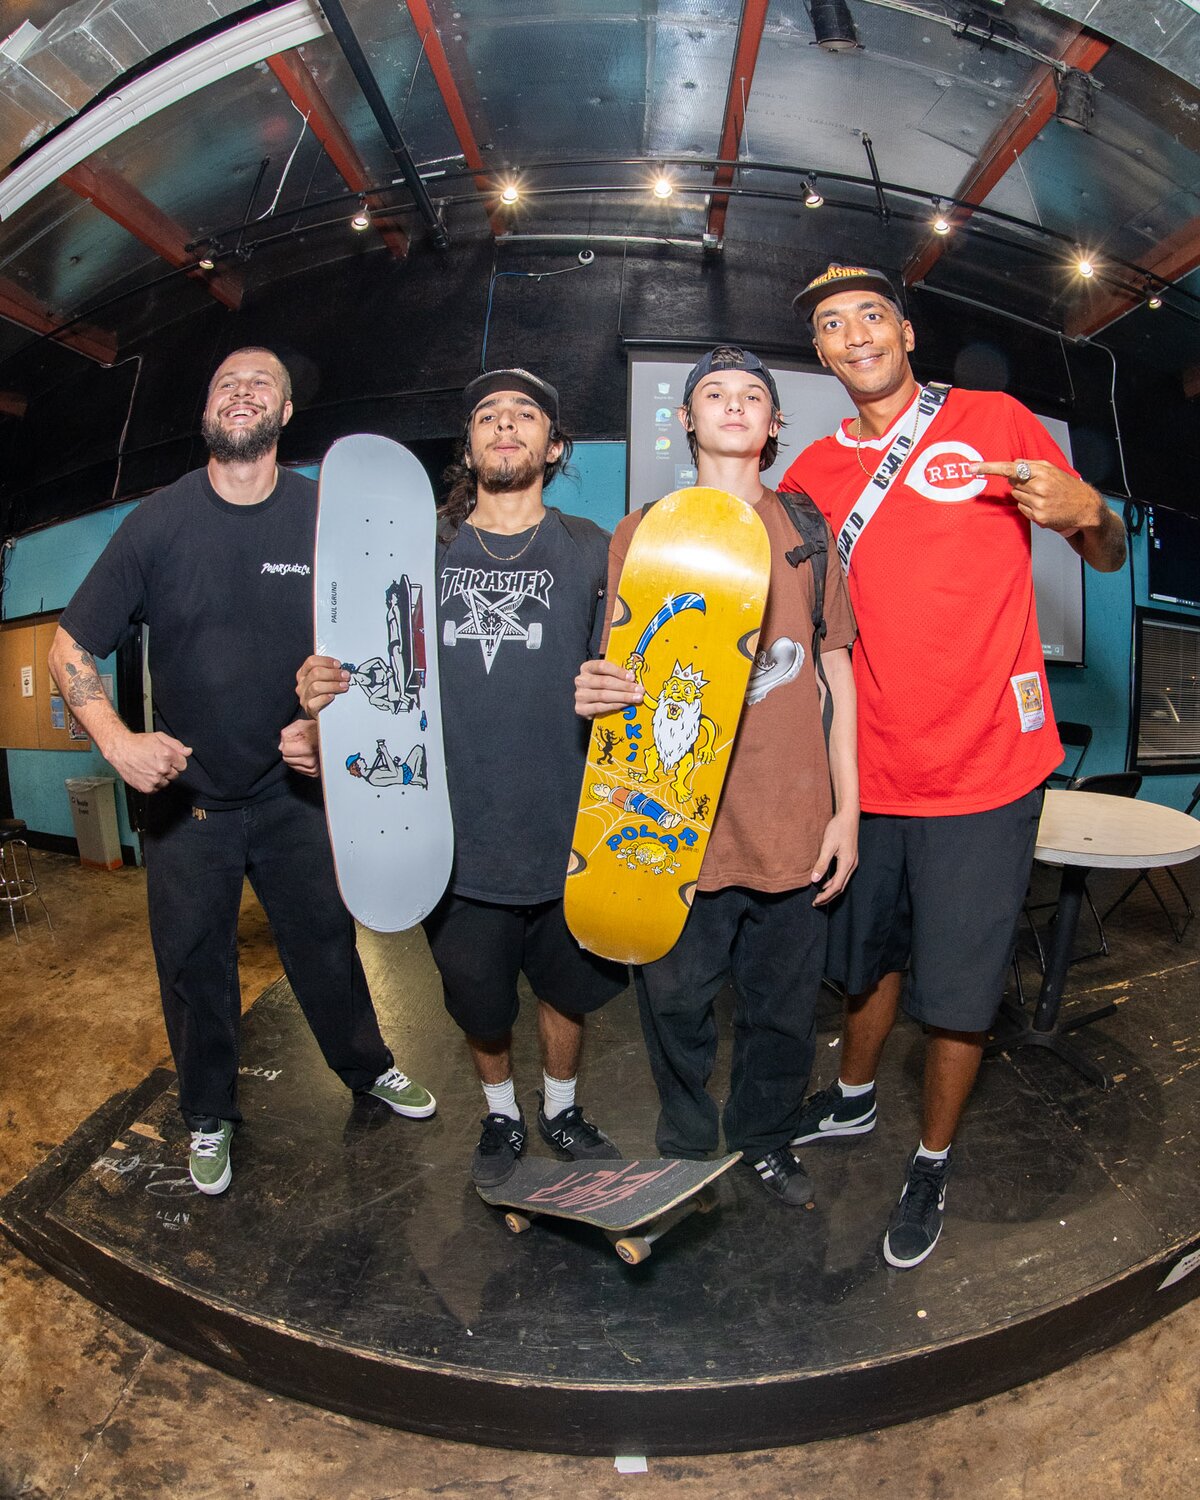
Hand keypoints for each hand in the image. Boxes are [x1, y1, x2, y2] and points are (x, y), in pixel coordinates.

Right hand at [106, 728, 190, 793]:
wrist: (120, 750)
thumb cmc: (138, 743)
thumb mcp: (160, 737)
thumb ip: (177, 745)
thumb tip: (188, 752)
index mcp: (167, 755)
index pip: (183, 765)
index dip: (176, 761)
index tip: (169, 759)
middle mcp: (162, 768)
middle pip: (176, 774)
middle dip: (169, 769)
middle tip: (157, 762)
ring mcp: (154, 779)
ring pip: (167, 782)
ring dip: (162, 777)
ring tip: (150, 767)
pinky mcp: (147, 787)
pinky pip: (157, 788)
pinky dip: (153, 783)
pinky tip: (146, 774)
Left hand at [280, 718, 319, 776]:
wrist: (332, 736)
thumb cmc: (316, 729)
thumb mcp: (299, 725)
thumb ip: (286, 734)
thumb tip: (281, 746)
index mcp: (307, 748)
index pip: (285, 751)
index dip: (287, 743)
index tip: (296, 739)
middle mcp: (311, 761)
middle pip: (287, 759)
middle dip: (290, 751)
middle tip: (301, 743)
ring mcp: (314, 768)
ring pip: (292, 765)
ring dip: (295, 757)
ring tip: (305, 749)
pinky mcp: (315, 772)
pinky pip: (298, 769)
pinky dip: (300, 762)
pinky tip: (307, 755)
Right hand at [297, 654, 349, 716]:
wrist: (327, 713)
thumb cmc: (328, 692)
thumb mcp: (326, 679)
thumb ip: (330, 669)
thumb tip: (340, 663)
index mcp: (304, 673)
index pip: (311, 662)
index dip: (326, 661)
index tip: (338, 664)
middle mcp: (302, 684)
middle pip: (315, 674)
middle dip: (333, 674)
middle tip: (346, 676)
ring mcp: (304, 697)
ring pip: (315, 687)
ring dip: (332, 685)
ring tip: (345, 686)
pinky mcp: (308, 709)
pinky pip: (314, 703)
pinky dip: (324, 698)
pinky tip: (333, 696)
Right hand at [575, 658, 643, 718]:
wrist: (587, 703)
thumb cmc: (600, 686)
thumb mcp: (605, 675)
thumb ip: (616, 674)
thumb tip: (634, 677)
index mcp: (587, 667)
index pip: (602, 666)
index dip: (618, 671)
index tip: (632, 677)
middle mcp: (581, 680)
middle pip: (604, 682)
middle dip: (625, 686)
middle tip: (639, 690)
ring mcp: (580, 695)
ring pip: (603, 695)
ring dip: (623, 697)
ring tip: (636, 698)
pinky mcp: (580, 709)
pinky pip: (600, 707)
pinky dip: (615, 706)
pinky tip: (626, 705)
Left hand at [810, 809, 857, 906]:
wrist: (848, 816)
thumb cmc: (838, 828)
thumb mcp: (827, 846)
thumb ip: (822, 864)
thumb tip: (814, 880)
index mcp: (847, 864)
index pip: (836, 886)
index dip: (826, 896)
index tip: (815, 902)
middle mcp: (852, 865)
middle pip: (841, 887)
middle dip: (828, 896)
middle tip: (816, 903)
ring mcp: (852, 862)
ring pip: (842, 882)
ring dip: (831, 890)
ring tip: (819, 895)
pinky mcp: (850, 858)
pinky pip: (842, 875)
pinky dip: (834, 882)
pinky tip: (825, 882)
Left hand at [970, 460, 1103, 538]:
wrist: (1085, 507)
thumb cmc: (1067, 486)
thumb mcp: (1052, 469)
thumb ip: (1031, 464)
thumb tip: (1013, 464)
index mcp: (1041, 472)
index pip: (1010, 468)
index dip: (989, 468)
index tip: (973, 467)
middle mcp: (1039, 487)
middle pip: (1011, 484)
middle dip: (1020, 484)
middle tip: (1038, 486)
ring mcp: (1038, 504)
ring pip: (1016, 497)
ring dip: (1025, 496)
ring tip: (1043, 496)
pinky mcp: (1038, 517)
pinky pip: (1022, 509)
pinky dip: (1028, 507)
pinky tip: (1043, 506)